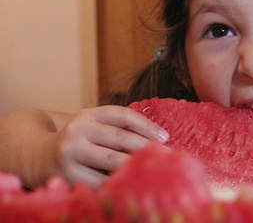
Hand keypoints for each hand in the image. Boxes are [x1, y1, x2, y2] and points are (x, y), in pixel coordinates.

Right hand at [43, 106, 168, 187]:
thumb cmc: (81, 141)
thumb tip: (159, 138)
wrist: (39, 156)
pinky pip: (101, 180)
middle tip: (167, 156)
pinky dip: (119, 183)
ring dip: (136, 166)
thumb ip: (120, 127)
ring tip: (155, 169)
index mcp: (88, 115)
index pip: (122, 115)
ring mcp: (71, 153)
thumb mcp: (94, 125)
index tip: (165, 137)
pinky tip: (134, 184)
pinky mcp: (69, 175)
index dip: (146, 125)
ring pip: (112, 160)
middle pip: (119, 138)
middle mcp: (78, 131)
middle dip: (146, 147)